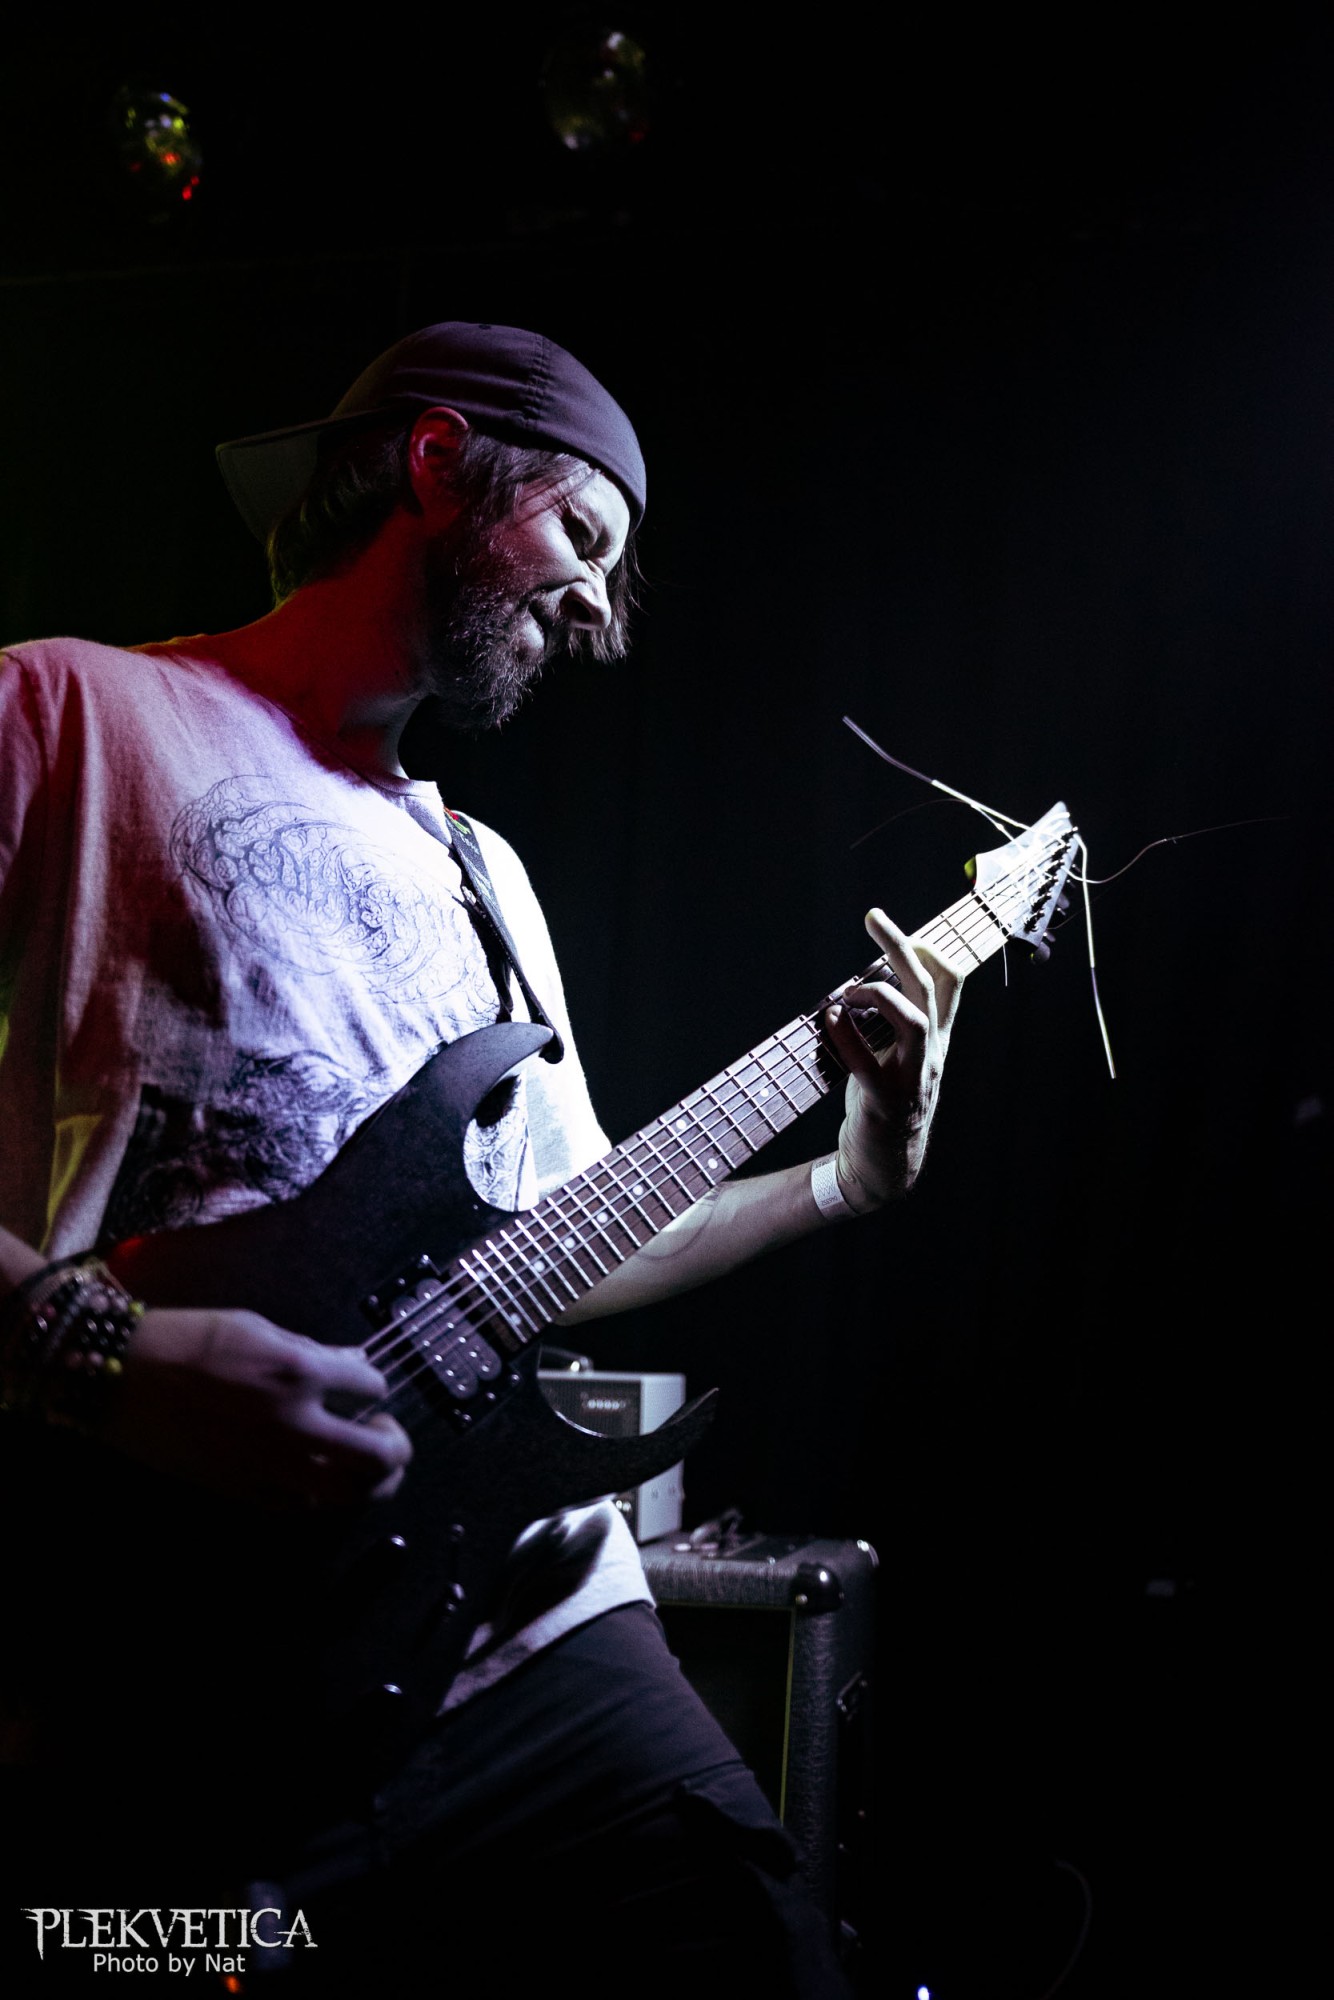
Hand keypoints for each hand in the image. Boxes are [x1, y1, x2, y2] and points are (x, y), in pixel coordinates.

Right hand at [101, 1307, 412, 1509]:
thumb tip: (353, 1365)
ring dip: (372, 1482)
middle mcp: (295, 1425)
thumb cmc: (188, 1341)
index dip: (374, 1382)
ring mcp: (271, 1466)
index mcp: (299, 1373)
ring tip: (371, 1467)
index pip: (372, 1384)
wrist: (123, 1377)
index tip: (366, 1383)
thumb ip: (312, 1351)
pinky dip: (326, 1497)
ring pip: (350, 1494)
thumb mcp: (258, 1328)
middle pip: (378, 1455)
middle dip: (395, 1444)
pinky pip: (304, 1507)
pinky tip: (325, 1483)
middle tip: (388, 1433)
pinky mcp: (245, 1492)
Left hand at [823, 908, 962, 1209]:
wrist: (886, 1165)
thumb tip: (866, 982)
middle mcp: (931, 1054)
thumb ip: (891, 1023)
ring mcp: (913, 1078)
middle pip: (930, 988)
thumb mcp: (897, 1056)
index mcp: (935, 1041)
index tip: (899, 929)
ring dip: (880, 994)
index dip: (930, 948)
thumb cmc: (885, 1102)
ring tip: (849, 991)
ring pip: (915, 1021)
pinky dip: (848, 1038)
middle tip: (872, 917)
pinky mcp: (885, 1101)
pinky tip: (830, 1018)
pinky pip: (870, 1065)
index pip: (950, 983)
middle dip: (902, 946)